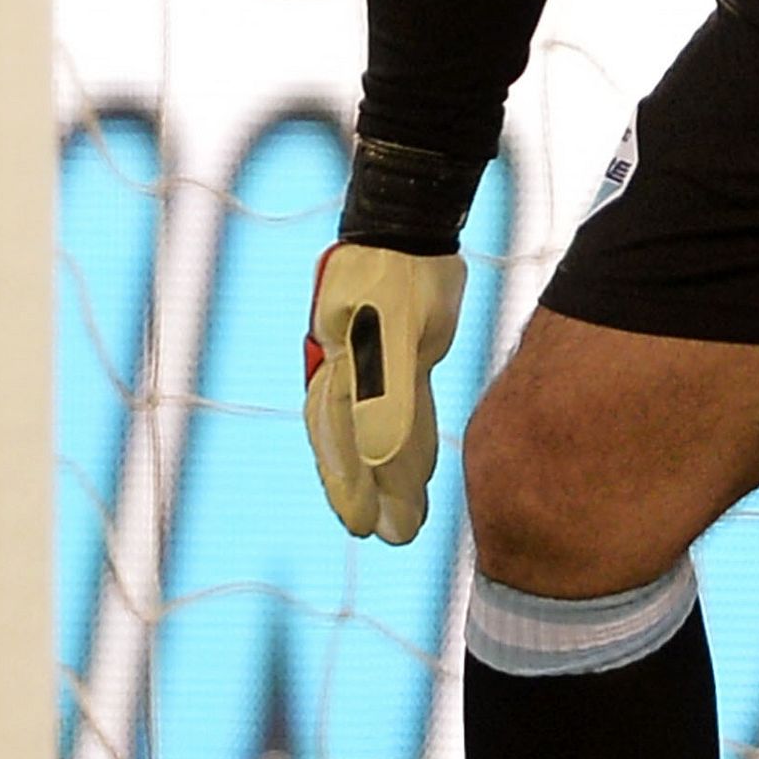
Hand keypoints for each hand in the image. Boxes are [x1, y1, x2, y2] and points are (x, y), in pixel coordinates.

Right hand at [302, 242, 464, 541]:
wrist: (406, 224)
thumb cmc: (401, 272)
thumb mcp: (396, 330)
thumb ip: (385, 396)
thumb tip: (377, 461)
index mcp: (342, 373)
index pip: (347, 443)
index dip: (355, 488)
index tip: (364, 528)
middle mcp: (346, 373)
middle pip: (350, 444)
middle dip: (364, 492)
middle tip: (383, 535)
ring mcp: (366, 364)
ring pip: (373, 432)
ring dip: (385, 476)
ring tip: (401, 519)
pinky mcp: (395, 356)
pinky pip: (397, 410)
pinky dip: (405, 445)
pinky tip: (417, 472)